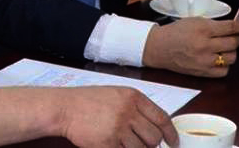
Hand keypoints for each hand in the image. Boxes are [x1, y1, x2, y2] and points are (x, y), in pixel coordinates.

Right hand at [59, 86, 177, 147]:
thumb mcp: (117, 95)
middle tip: (141, 143)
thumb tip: (156, 127)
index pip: (162, 118)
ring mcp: (118, 128)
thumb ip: (137, 108)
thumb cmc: (89, 101)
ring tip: (122, 141)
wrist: (65, 108)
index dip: (170, 133)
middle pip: (154, 138)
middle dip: (150, 144)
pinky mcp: (108, 143)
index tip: (173, 142)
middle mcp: (128, 112)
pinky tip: (112, 144)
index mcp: (133, 97)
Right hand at [141, 17, 238, 76]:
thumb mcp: (194, 20)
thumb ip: (213, 24)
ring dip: (231, 52)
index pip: (230, 28)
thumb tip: (231, 27)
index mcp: (203, 29)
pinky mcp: (203, 72)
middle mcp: (205, 45)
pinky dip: (224, 65)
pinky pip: (224, 71)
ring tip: (225, 48)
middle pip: (234, 43)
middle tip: (233, 36)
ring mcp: (205, 60)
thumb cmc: (175, 32)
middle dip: (236, 38)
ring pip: (232, 58)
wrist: (159, 47)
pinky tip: (219, 59)